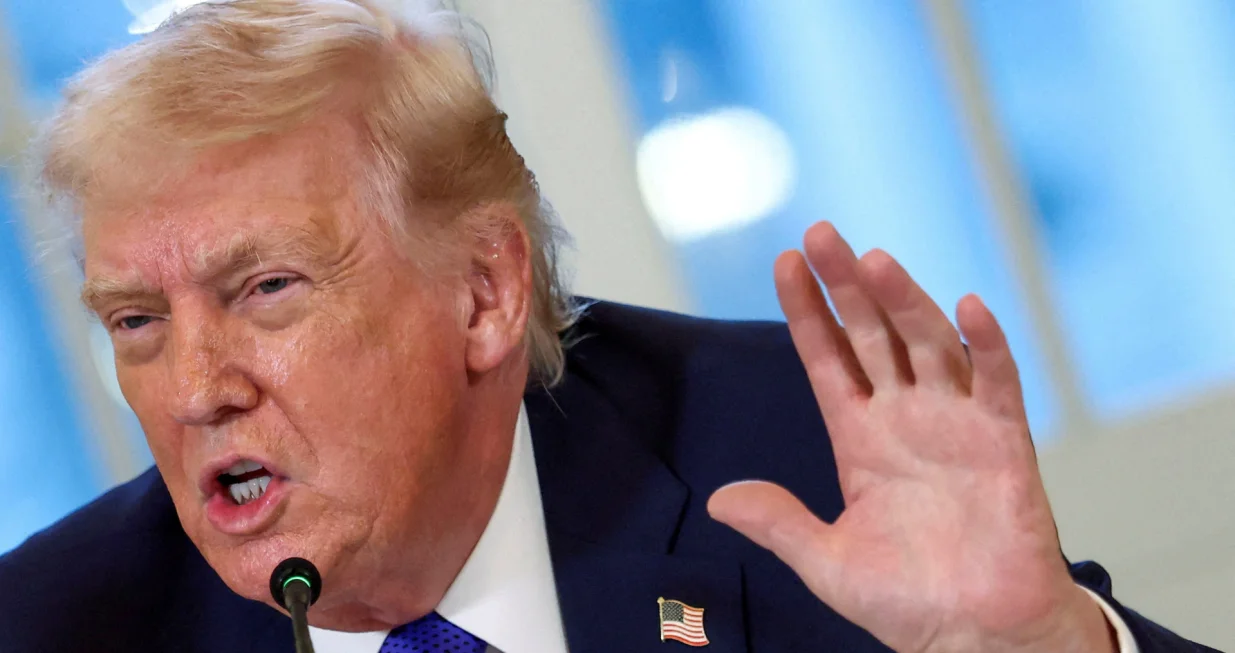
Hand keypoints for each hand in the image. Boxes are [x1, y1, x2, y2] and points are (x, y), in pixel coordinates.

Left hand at [708, 223, 1114, 652]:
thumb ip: (779, 523)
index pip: (830, 358)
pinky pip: (997, 384)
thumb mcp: (826, 561)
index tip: (786, 263)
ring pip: (927, 344)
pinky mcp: (1005, 444)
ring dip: (904, 300)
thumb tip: (719, 500)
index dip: (808, 312)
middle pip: (873, 335)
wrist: (976, 639)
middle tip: (821, 234)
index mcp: (861, 438)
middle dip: (846, 286)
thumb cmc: (908, 602)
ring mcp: (956, 425)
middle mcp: (906, 419)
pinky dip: (987, 346)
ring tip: (873, 260)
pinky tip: (969, 307)